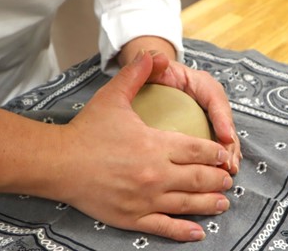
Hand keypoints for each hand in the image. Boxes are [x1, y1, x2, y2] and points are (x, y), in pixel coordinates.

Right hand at [59, 52, 231, 241]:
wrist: (58, 164)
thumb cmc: (87, 130)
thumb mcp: (113, 95)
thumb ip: (137, 74)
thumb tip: (153, 55)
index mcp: (156, 145)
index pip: (197, 150)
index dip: (215, 153)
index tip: (224, 154)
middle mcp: (155, 174)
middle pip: (198, 178)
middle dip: (218, 178)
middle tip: (228, 178)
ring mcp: (145, 199)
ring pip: (187, 204)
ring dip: (209, 203)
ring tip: (223, 202)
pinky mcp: (131, 217)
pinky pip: (164, 227)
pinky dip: (184, 231)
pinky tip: (198, 232)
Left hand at [118, 35, 239, 174]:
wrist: (154, 78)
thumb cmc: (155, 74)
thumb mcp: (154, 67)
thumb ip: (154, 62)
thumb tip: (159, 58)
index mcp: (200, 84)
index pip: (215, 98)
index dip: (222, 117)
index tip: (226, 135)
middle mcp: (209, 101)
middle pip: (225, 122)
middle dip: (229, 143)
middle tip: (228, 163)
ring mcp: (209, 116)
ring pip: (224, 137)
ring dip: (228, 154)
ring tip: (229, 171)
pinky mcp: (204, 131)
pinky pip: (215, 147)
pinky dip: (219, 160)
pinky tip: (220, 175)